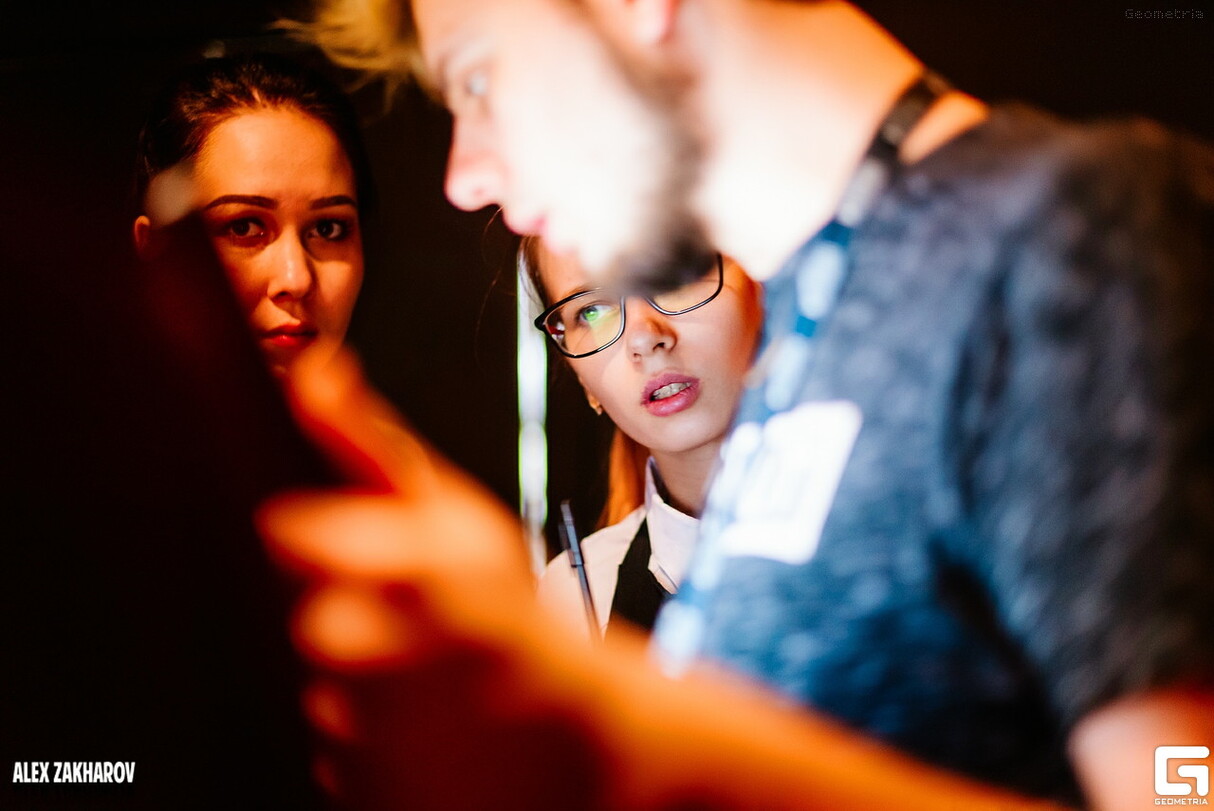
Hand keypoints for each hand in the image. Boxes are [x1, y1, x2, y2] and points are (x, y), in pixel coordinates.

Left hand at [258, 350, 609, 807]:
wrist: (584, 744)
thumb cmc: (517, 620)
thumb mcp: (456, 514)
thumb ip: (368, 444)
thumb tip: (311, 370)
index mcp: (389, 571)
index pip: (286, 535)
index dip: (325, 540)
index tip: (369, 552)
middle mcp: (358, 654)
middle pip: (298, 613)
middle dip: (343, 611)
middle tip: (409, 620)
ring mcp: (354, 731)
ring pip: (313, 680)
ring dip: (355, 674)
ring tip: (423, 673)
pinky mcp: (350, 787)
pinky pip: (327, 745)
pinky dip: (363, 734)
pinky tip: (417, 721)